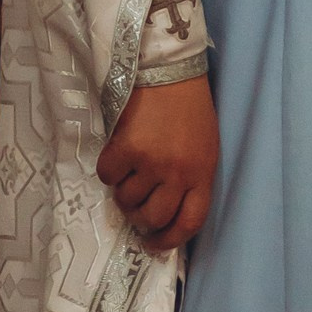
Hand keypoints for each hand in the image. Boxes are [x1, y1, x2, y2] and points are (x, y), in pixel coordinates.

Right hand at [96, 74, 217, 252]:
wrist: (169, 68)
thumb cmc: (189, 107)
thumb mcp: (203, 147)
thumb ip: (190, 178)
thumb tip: (165, 210)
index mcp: (202, 174)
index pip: (189, 223)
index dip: (169, 240)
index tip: (153, 243)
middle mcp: (178, 174)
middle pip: (153, 217)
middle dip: (140, 216)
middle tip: (134, 203)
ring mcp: (152, 162)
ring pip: (127, 199)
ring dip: (123, 191)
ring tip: (127, 172)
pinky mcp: (126, 148)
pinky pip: (108, 175)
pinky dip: (108, 170)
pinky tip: (116, 154)